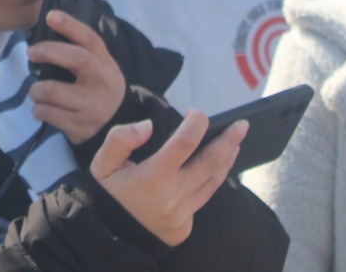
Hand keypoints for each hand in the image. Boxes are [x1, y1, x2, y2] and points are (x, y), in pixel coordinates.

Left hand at [27, 9, 127, 144]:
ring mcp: (92, 107)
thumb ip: (80, 53)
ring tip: (37, 91)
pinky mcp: (80, 127)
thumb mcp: (98, 68)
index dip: (70, 25)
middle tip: (31, 53)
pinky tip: (42, 108)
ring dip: (36, 90)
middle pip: (77, 59)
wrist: (115, 127)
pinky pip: (48, 114)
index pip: (90, 39)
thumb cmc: (96, 88)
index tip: (50, 15)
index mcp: (105, 64)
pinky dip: (38, 110)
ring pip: (52, 91)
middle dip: (48, 51)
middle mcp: (102, 83)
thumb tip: (47, 30)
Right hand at [89, 111, 247, 246]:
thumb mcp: (103, 162)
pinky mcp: (185, 225)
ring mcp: (181, 214)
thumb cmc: (110, 189)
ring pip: (213, 181)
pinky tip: (221, 164)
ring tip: (236, 141)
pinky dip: (216, 178)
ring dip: (227, 159)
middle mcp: (171, 197)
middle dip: (228, 140)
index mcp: (151, 179)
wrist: (111, 232)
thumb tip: (148, 126)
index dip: (195, 124)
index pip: (183, 144)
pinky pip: (205, 197)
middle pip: (209, 163)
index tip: (195, 113)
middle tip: (242, 124)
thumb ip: (121, 138)